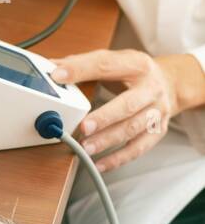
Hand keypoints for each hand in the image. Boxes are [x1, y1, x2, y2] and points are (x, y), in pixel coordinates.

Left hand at [53, 50, 204, 172]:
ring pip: (133, 129)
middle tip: (82, 127)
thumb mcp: (114, 60)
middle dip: (104, 117)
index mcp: (136, 64)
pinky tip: (101, 163)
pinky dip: (119, 158)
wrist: (171, 83)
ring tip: (86, 147)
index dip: (80, 69)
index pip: (106, 65)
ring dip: (108, 140)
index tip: (58, 76)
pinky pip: (139, 148)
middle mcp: (151, 88)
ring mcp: (157, 111)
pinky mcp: (159, 130)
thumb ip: (82, 64)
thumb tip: (51, 66)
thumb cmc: (134, 72)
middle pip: (128, 104)